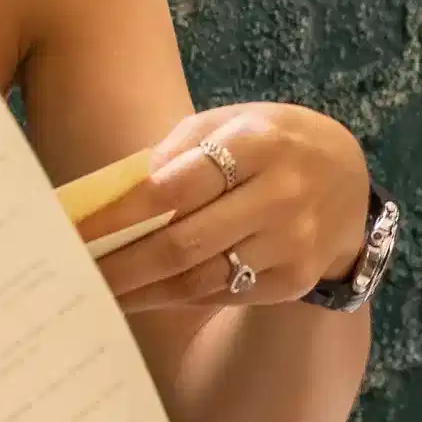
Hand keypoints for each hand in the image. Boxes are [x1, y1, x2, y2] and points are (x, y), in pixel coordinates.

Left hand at [79, 105, 373, 314]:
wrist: (348, 178)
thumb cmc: (270, 144)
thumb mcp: (232, 123)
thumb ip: (179, 150)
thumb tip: (118, 194)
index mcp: (258, 143)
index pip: (175, 186)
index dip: (119, 214)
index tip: (73, 232)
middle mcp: (280, 195)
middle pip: (182, 243)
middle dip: (121, 264)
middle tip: (73, 276)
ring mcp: (292, 243)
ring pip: (200, 278)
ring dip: (143, 290)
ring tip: (100, 292)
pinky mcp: (295, 279)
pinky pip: (223, 295)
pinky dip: (178, 297)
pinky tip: (144, 296)